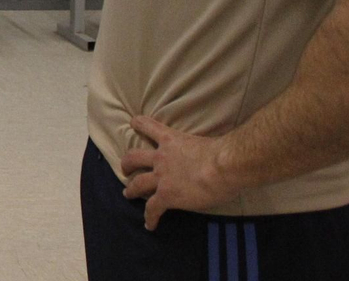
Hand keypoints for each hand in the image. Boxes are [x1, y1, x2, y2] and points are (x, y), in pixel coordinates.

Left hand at [119, 115, 236, 229]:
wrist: (222, 166)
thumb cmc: (223, 152)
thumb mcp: (206, 142)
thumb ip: (201, 147)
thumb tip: (214, 156)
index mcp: (171, 139)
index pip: (148, 126)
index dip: (139, 124)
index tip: (133, 123)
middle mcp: (161, 157)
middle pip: (134, 157)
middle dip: (127, 164)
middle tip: (125, 169)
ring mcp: (162, 177)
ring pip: (138, 183)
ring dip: (131, 189)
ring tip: (127, 194)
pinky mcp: (167, 195)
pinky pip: (153, 208)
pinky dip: (150, 217)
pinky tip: (149, 225)